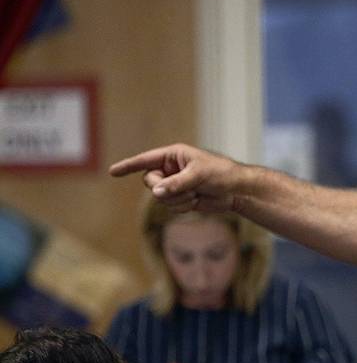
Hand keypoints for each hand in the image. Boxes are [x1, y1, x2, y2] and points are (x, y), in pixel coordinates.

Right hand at [109, 143, 241, 212]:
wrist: (237, 190)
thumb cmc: (221, 174)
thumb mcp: (199, 175)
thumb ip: (176, 183)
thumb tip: (156, 192)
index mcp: (173, 155)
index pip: (145, 160)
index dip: (128, 166)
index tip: (112, 172)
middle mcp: (170, 169)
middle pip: (149, 182)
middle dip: (165, 188)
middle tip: (186, 188)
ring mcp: (174, 184)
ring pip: (159, 197)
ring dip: (177, 199)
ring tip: (196, 194)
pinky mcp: (180, 198)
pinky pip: (170, 206)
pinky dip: (182, 206)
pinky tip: (196, 201)